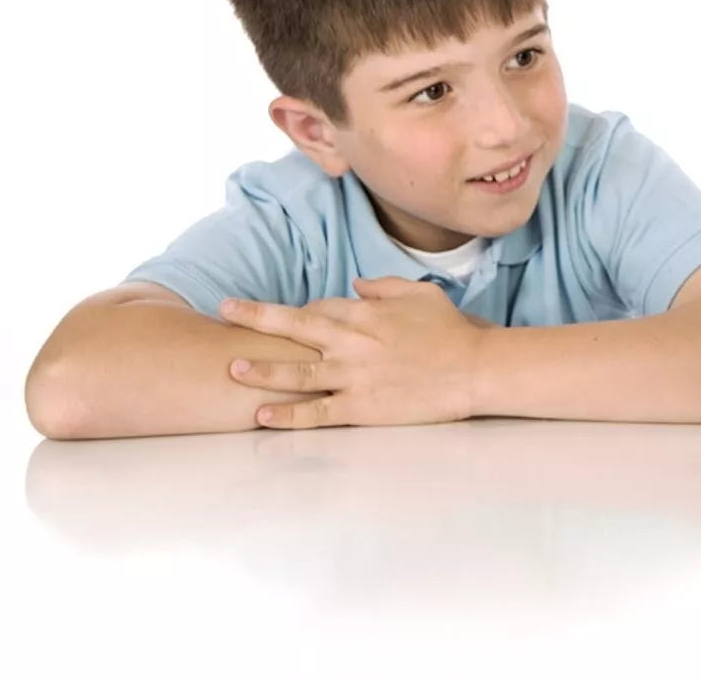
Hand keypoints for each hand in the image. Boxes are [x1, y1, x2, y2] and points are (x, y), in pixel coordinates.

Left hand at [219, 277, 486, 429]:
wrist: (475, 369)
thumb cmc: (451, 331)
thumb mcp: (420, 294)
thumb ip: (384, 286)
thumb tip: (355, 285)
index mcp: (365, 313)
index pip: (319, 307)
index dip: (296, 312)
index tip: (279, 315)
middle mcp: (352, 342)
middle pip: (295, 326)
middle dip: (256, 317)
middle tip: (225, 310)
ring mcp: (354, 376)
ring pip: (298, 372)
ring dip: (263, 370)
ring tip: (234, 368)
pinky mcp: (361, 407)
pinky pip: (317, 412)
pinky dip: (288, 415)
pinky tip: (263, 416)